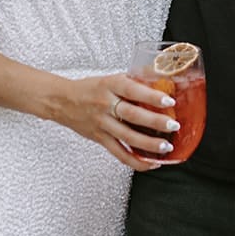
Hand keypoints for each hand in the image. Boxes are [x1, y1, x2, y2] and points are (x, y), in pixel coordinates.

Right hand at [57, 73, 180, 171]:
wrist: (62, 101)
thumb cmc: (89, 89)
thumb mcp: (111, 78)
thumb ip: (134, 78)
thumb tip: (159, 72)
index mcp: (110, 85)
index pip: (132, 89)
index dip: (151, 96)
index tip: (168, 101)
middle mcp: (106, 105)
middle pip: (132, 114)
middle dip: (155, 122)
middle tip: (172, 126)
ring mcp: (102, 124)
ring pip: (127, 137)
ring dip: (149, 144)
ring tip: (166, 147)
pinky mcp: (100, 139)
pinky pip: (119, 153)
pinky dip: (136, 161)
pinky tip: (151, 163)